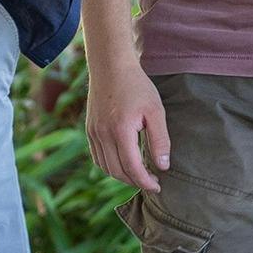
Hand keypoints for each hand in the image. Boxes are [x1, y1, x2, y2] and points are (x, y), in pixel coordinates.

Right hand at [85, 60, 170, 191]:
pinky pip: (97, 157)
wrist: (111, 67)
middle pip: (117, 171)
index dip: (145, 181)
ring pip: (106, 167)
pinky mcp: (89, 130)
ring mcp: (93, 133)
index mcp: (120, 130)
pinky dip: (110, 166)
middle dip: (135, 181)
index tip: (158, 186)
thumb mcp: (155, 111)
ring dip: (122, 176)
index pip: (132, 168)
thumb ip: (160, 140)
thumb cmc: (136, 86)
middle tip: (152, 182)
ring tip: (139, 174)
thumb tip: (163, 166)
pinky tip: (123, 164)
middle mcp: (103, 134)